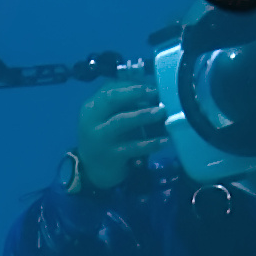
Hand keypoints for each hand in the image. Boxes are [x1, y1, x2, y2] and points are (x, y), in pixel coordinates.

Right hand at [72, 70, 168, 191]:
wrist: (92, 170)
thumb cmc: (106, 136)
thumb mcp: (106, 118)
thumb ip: (123, 103)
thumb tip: (150, 87)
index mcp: (92, 106)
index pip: (110, 89)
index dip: (131, 86)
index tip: (152, 85)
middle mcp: (92, 119)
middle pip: (111, 100)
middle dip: (134, 93)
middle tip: (155, 92)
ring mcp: (100, 138)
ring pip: (121, 121)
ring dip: (143, 115)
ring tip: (161, 112)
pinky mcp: (111, 156)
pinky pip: (132, 147)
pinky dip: (149, 143)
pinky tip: (163, 141)